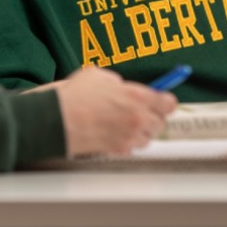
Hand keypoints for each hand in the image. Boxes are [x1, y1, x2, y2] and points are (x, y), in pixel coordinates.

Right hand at [55, 66, 176, 156]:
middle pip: (161, 123)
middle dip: (153, 117)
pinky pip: (132, 147)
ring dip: (141, 131)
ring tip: (125, 123)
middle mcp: (138, 118)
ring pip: (148, 138)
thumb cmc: (76, 95)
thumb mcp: (101, 76)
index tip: (162, 101)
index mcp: (137, 96)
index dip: (165, 102)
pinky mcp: (118, 150)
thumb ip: (120, 84)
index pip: (168, 103)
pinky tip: (115, 133)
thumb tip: (124, 88)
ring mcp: (129, 136)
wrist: (58, 119)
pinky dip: (127, 142)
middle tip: (142, 111)